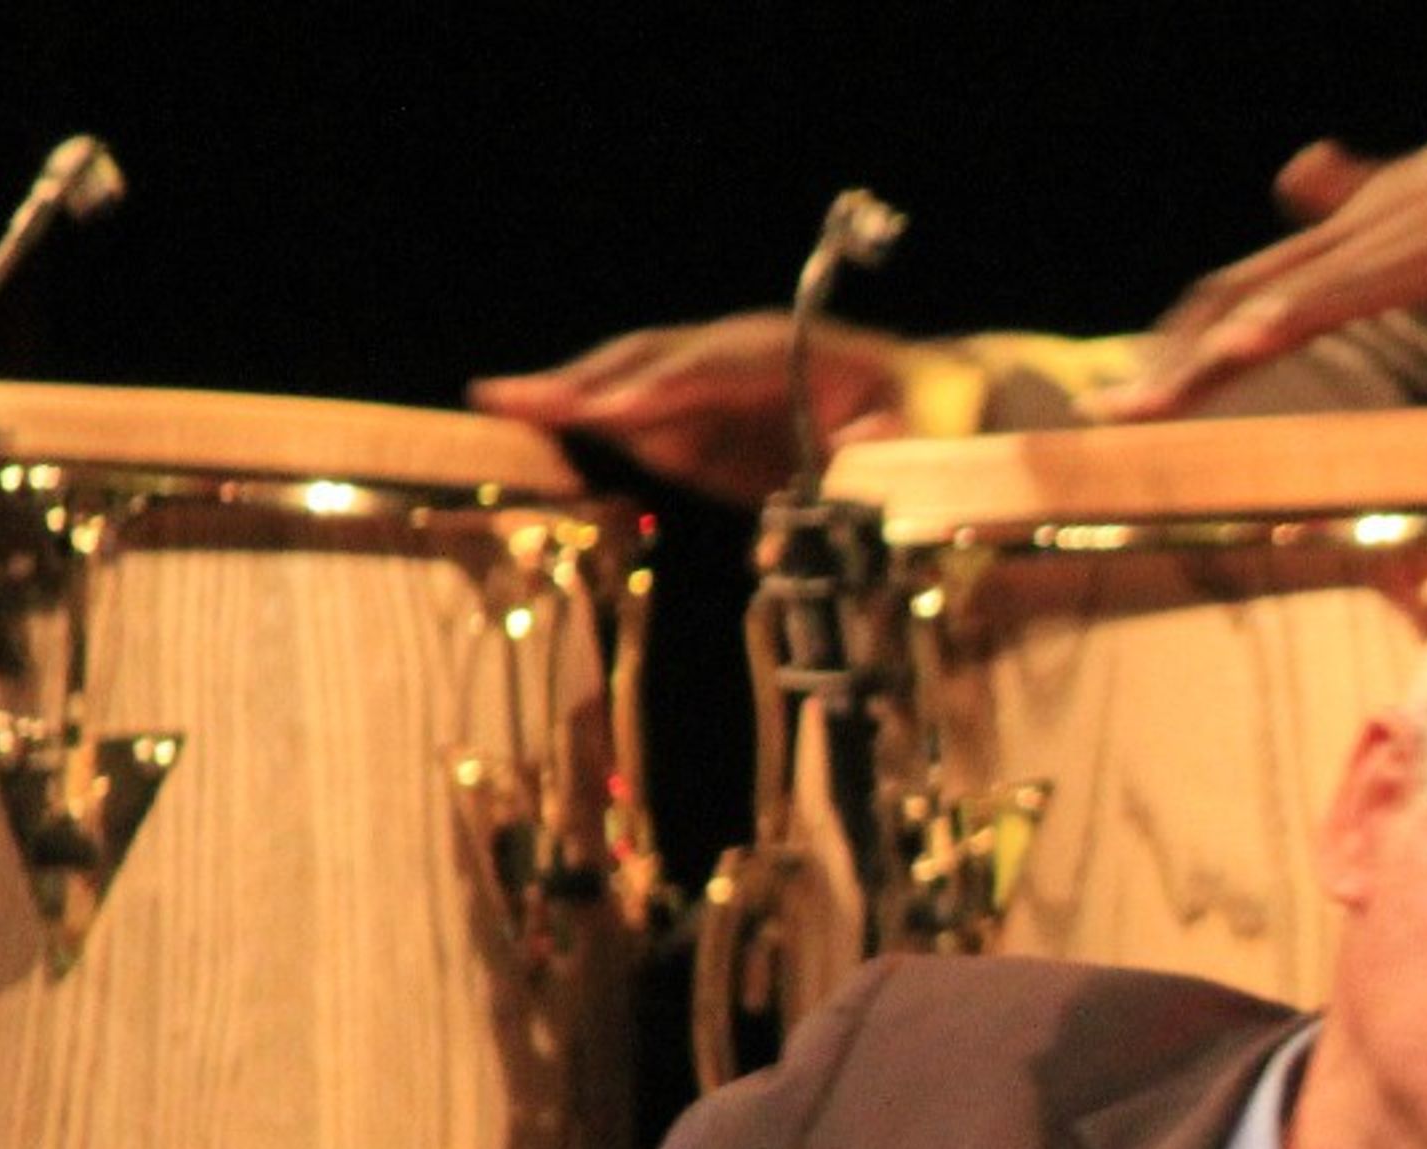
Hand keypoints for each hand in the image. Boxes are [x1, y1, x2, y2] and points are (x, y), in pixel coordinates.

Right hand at [471, 313, 906, 501]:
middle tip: (510, 396)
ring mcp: (713, 380)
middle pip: (649, 362)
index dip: (653, 393)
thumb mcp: (906, 445)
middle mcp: (735, 355)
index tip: (603, 415)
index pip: (704, 371)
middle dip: (583, 382)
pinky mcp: (704, 413)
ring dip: (570, 394)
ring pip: (632, 380)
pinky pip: (641, 415)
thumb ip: (856, 473)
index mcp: (786, 353)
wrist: (926, 400)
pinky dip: (590, 417)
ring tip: (500, 403)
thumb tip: (798, 517)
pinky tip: (535, 424)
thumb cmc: (919, 420)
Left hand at [1101, 99, 1426, 418]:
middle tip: (1109, 417)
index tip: (1144, 392)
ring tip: (1146, 407)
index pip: (1248, 289)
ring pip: (1271, 300)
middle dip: (1169, 362)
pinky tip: (1244, 345)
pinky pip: (1345, 292)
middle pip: (1233, 297)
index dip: (1188, 338)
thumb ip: (1361, 195)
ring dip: (1203, 360)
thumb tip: (1298, 176)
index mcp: (1355, 232)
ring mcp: (1387, 240)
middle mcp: (1354, 231)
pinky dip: (1288, 317)